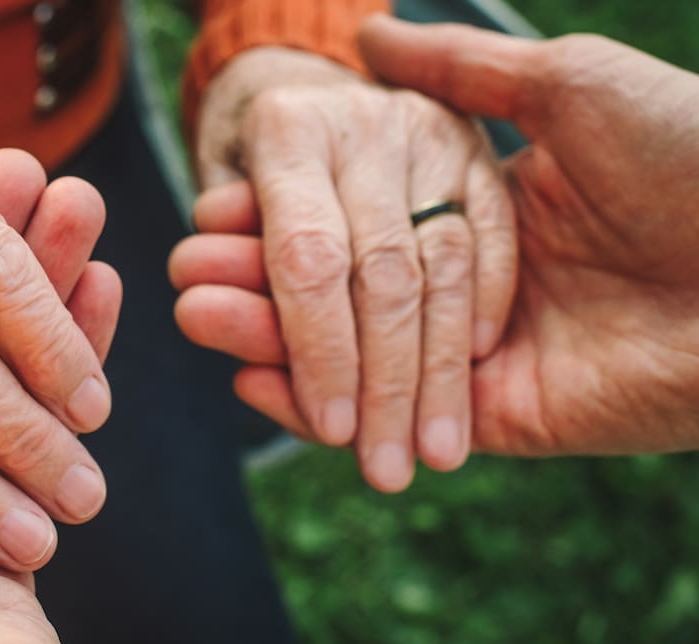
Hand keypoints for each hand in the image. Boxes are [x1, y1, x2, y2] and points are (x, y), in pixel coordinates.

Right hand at [170, 16, 698, 458]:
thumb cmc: (689, 153)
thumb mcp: (568, 84)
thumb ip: (462, 69)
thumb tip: (370, 31)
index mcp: (488, 206)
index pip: (359, 223)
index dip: (284, 219)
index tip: (216, 210)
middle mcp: (478, 284)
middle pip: (342, 294)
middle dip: (259, 283)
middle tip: (183, 274)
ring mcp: (485, 355)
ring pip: (353, 358)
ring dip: (270, 340)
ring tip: (195, 314)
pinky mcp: (500, 417)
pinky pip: (393, 415)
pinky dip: (319, 404)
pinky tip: (252, 377)